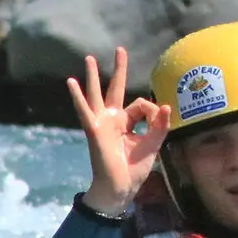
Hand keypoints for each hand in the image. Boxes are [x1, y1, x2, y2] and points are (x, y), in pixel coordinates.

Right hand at [67, 46, 170, 214]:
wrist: (120, 187)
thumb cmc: (134, 169)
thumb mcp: (153, 145)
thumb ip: (160, 126)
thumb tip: (167, 106)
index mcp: (127, 122)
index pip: (141, 105)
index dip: (153, 111)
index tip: (159, 121)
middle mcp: (113, 119)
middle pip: (116, 88)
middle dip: (119, 69)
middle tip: (120, 49)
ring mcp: (102, 123)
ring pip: (97, 94)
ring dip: (93, 76)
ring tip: (89, 58)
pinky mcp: (94, 129)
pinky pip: (85, 110)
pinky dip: (77, 97)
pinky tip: (71, 82)